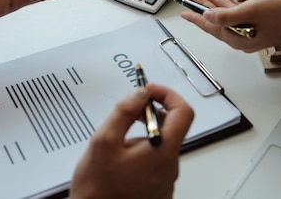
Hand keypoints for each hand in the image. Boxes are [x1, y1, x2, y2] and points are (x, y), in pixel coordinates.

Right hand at [70, 83, 193, 198]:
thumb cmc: (97, 190)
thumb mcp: (103, 142)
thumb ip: (124, 112)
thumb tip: (140, 94)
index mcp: (162, 153)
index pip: (183, 112)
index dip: (168, 95)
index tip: (149, 90)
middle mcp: (170, 167)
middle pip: (172, 128)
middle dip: (152, 114)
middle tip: (130, 111)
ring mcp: (166, 180)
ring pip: (161, 145)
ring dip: (144, 134)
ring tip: (118, 141)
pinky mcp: (158, 189)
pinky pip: (157, 162)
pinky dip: (143, 151)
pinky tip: (121, 158)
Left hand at [179, 0, 280, 52]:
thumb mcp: (250, 11)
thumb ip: (226, 15)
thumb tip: (207, 16)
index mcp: (236, 38)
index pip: (209, 26)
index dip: (195, 17)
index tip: (183, 12)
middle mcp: (240, 39)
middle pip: (215, 23)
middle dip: (202, 10)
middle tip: (190, 1)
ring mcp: (248, 34)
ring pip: (225, 18)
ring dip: (214, 6)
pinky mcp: (256, 28)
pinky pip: (236, 17)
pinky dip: (228, 7)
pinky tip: (223, 0)